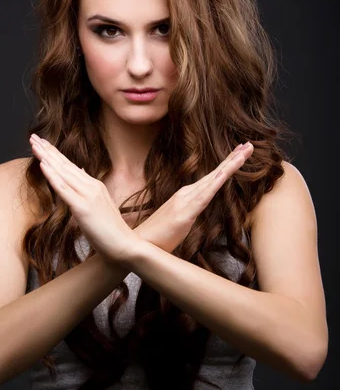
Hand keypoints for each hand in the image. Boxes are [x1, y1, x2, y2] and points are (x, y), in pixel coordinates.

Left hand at [29, 135, 138, 263]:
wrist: (125, 245)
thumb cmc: (111, 231)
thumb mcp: (99, 206)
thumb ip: (89, 190)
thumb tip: (81, 173)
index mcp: (95, 185)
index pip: (71, 166)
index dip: (55, 154)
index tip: (43, 143)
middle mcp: (91, 186)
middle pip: (65, 165)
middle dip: (48, 150)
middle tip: (34, 137)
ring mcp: (88, 196)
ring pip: (63, 173)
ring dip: (47, 157)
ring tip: (34, 145)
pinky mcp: (83, 208)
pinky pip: (64, 189)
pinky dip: (52, 176)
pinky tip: (43, 165)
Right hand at [133, 142, 253, 252]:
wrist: (139, 245)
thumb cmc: (158, 237)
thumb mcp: (178, 224)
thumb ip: (188, 215)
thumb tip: (196, 214)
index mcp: (186, 196)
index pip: (211, 178)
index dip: (226, 165)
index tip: (240, 154)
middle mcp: (186, 193)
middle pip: (215, 174)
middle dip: (233, 158)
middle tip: (249, 145)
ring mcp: (185, 201)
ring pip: (213, 179)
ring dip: (230, 164)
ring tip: (245, 151)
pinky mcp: (185, 213)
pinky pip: (205, 195)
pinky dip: (217, 182)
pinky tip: (226, 173)